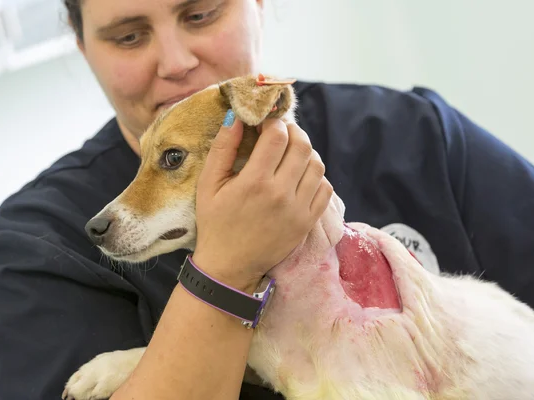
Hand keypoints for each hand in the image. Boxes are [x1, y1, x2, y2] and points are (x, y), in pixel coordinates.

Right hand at [193, 110, 332, 291]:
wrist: (230, 266)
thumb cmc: (215, 223)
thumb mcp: (209, 185)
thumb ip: (223, 148)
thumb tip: (237, 115)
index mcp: (254, 182)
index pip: (278, 136)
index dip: (273, 122)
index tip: (264, 122)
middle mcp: (281, 194)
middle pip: (302, 146)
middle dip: (292, 131)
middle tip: (280, 133)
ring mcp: (299, 210)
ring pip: (317, 165)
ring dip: (306, 152)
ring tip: (290, 153)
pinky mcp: (308, 222)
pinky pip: (325, 188)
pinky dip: (316, 176)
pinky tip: (299, 176)